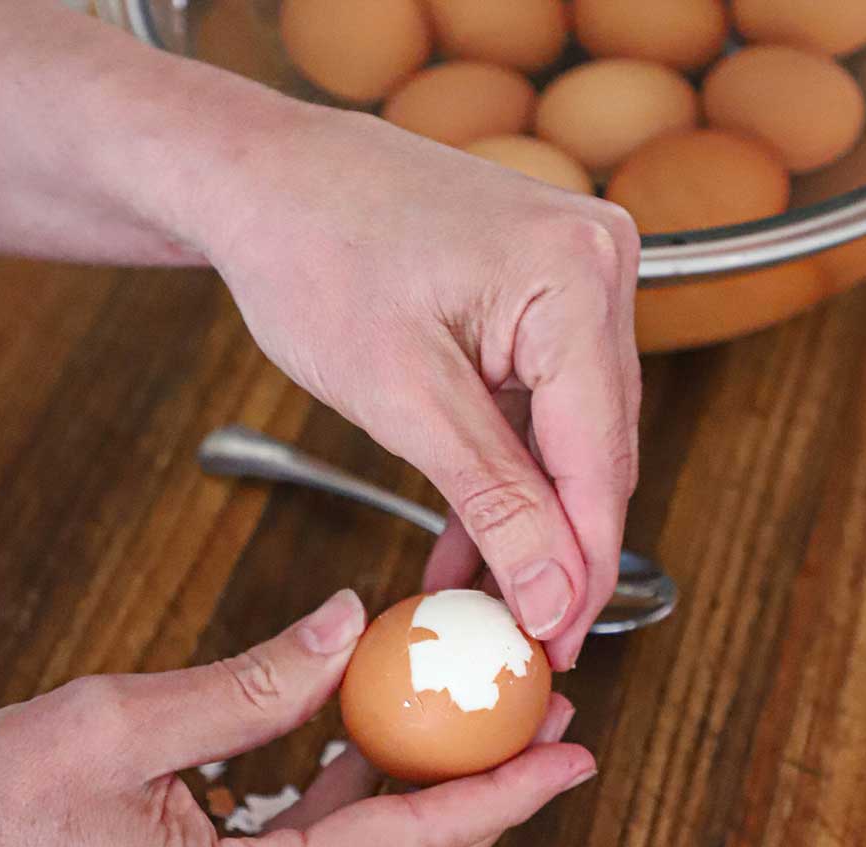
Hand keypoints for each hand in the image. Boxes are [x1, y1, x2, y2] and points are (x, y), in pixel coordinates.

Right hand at [0, 590, 591, 846]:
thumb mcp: (114, 727)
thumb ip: (254, 682)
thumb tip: (347, 629)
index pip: (406, 844)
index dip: (499, 794)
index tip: (570, 754)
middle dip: (481, 798)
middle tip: (543, 728)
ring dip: (422, 811)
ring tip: (475, 735)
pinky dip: (354, 829)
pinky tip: (375, 765)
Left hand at [194, 103, 641, 668]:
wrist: (265, 179)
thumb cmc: (313, 254)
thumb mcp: (403, 397)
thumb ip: (495, 500)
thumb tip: (556, 595)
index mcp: (576, 276)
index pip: (600, 461)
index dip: (583, 568)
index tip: (561, 648)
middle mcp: (598, 266)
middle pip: (596, 453)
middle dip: (559, 553)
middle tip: (528, 640)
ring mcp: (574, 279)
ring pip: (567, 440)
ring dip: (528, 523)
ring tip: (491, 605)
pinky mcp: (541, 298)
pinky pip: (538, 408)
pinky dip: (505, 475)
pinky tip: (473, 545)